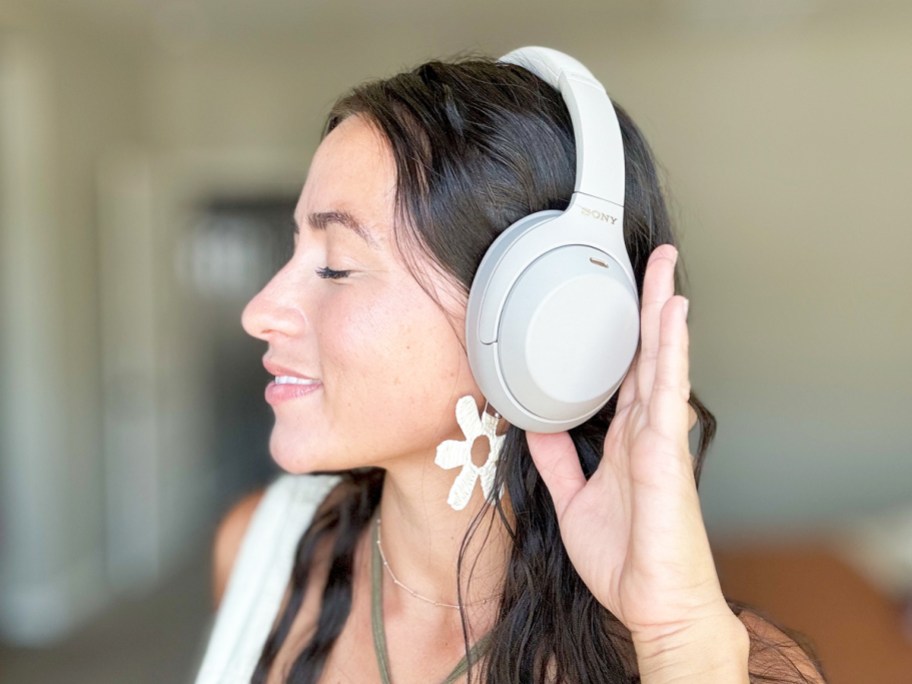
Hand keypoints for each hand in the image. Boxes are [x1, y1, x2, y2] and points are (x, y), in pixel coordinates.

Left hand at [526, 244, 735, 643]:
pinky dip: (671, 351)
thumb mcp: (573, 501)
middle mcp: (644, 431)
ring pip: (660, 362)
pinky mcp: (666, 453)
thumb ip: (558, 461)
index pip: (624, 374)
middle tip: (650, 259)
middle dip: (647, 306)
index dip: (622, 335)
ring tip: (662, 268)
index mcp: (624, 440)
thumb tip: (540, 425)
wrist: (653, 605)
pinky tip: (672, 317)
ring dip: (662, 313)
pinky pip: (666, 391)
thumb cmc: (626, 559)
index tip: (617, 298)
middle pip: (646, 356)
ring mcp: (659, 439)